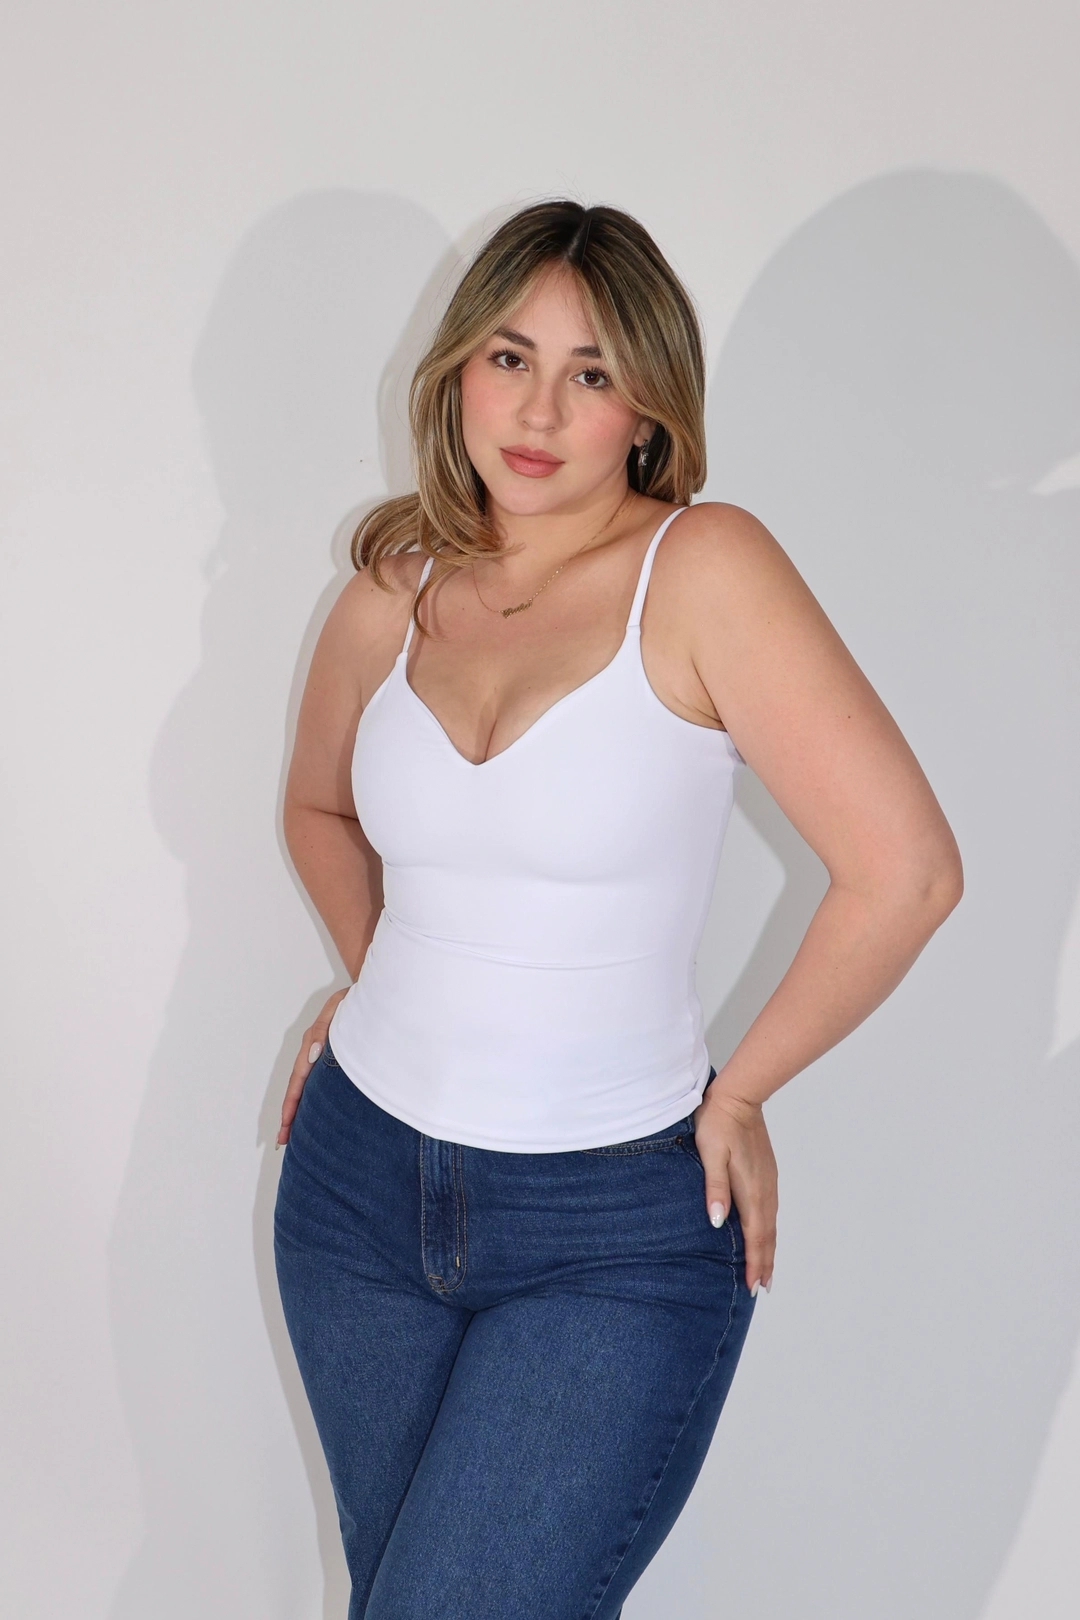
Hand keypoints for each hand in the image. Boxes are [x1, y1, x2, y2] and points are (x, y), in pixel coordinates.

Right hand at [277, 989, 348, 1146]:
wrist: (375, 990)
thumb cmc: (357, 998)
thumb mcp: (338, 1007)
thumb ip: (323, 1030)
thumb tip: (312, 1054)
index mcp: (314, 1043)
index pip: (299, 1079)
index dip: (291, 1103)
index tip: (285, 1125)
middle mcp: (315, 1052)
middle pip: (299, 1088)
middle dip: (290, 1115)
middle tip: (283, 1141)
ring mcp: (323, 1055)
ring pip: (307, 1087)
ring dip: (300, 1110)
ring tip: (294, 1134)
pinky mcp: (334, 1057)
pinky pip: (320, 1082)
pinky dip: (313, 1099)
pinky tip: (315, 1113)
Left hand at [692, 1087, 777, 1295]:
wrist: (739, 1097)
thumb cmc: (718, 1124)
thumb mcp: (710, 1154)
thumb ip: (715, 1188)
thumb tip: (718, 1222)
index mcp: (751, 1190)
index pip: (755, 1236)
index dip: (754, 1263)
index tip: (753, 1286)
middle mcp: (764, 1190)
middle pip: (767, 1235)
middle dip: (765, 1263)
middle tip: (762, 1287)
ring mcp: (768, 1182)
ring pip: (771, 1224)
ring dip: (768, 1249)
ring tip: (765, 1270)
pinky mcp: (767, 1174)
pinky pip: (770, 1211)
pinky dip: (768, 1230)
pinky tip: (763, 1233)